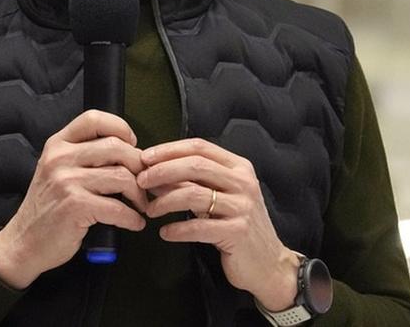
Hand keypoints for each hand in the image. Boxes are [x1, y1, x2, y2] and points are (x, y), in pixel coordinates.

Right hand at [0, 110, 148, 289]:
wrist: (24, 241)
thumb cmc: (48, 207)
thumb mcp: (56, 171)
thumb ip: (83, 156)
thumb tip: (128, 152)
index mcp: (57, 144)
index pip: (94, 119)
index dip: (121, 128)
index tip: (132, 146)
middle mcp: (60, 157)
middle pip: (117, 147)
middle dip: (139, 167)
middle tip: (145, 183)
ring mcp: (66, 181)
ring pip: (122, 176)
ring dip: (139, 195)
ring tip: (141, 205)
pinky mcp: (75, 206)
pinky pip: (118, 208)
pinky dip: (133, 218)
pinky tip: (134, 223)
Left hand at [138, 138, 299, 310]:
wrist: (269, 263)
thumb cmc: (238, 225)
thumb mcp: (221, 196)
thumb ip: (194, 181)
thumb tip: (154, 171)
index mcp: (239, 167)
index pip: (200, 147)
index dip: (169, 149)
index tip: (145, 158)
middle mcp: (243, 182)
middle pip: (195, 166)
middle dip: (162, 171)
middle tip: (140, 181)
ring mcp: (242, 207)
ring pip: (193, 194)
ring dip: (165, 201)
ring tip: (150, 210)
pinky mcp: (237, 232)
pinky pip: (198, 227)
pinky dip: (177, 229)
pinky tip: (165, 233)